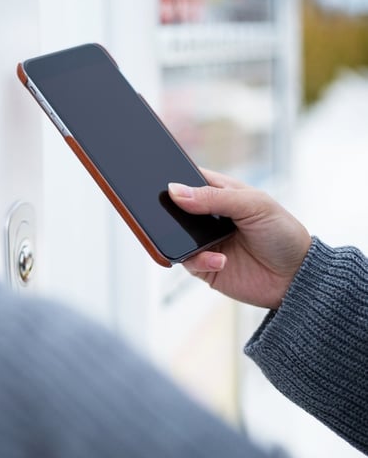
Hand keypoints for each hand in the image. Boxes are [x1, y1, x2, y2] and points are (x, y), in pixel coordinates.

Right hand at [168, 169, 310, 308]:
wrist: (297, 278)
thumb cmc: (283, 234)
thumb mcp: (254, 205)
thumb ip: (214, 197)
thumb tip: (174, 191)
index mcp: (220, 193)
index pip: (188, 179)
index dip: (174, 178)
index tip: (160, 181)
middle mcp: (208, 216)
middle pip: (174, 208)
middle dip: (167, 211)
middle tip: (166, 214)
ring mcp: (204, 241)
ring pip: (173, 236)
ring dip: (179, 238)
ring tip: (200, 243)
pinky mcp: (204, 265)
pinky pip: (187, 261)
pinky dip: (199, 260)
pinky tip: (220, 260)